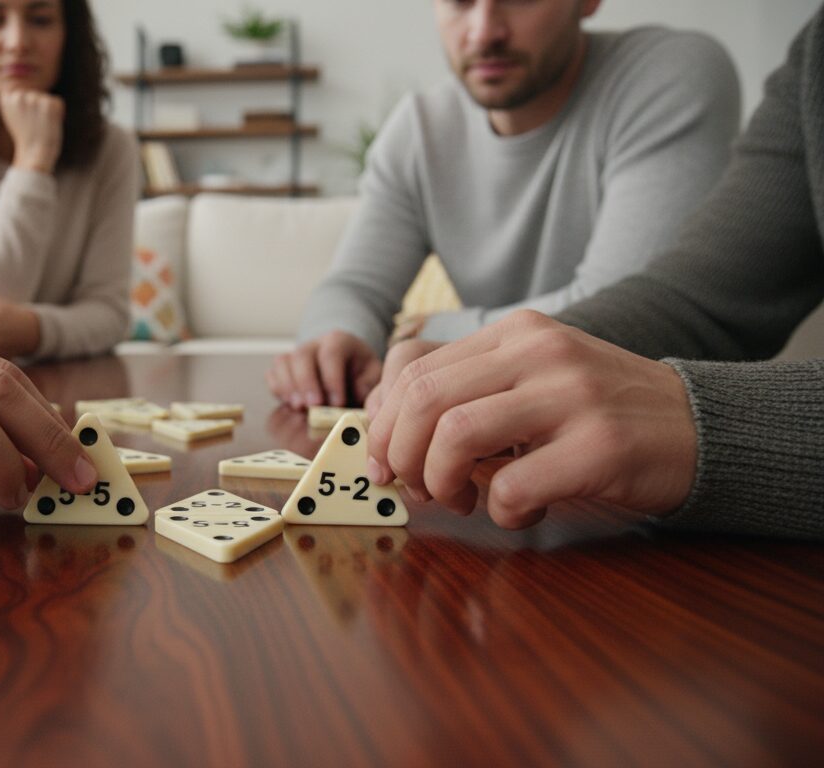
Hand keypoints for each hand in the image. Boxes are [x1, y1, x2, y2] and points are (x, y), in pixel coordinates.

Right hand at [0, 90, 63, 172]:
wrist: (35, 154)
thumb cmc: (26, 138)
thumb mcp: (15, 117)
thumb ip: (18, 102)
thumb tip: (22, 89)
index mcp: (6, 97)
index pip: (21, 94)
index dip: (25, 109)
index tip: (23, 122)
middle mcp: (19, 95)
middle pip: (34, 95)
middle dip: (37, 109)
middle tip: (33, 126)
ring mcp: (34, 98)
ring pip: (46, 99)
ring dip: (47, 112)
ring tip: (40, 126)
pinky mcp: (49, 104)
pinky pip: (58, 103)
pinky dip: (58, 114)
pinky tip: (50, 125)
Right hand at [266, 330, 381, 409]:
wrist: (346, 366)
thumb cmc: (360, 372)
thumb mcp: (372, 374)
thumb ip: (369, 383)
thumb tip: (356, 394)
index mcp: (339, 341)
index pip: (331, 354)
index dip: (332, 379)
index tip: (337, 403)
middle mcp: (314, 344)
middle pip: (302, 355)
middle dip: (306, 383)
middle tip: (313, 406)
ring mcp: (295, 354)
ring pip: (283, 362)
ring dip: (289, 387)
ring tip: (299, 407)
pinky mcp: (283, 368)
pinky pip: (272, 374)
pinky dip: (278, 389)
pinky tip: (290, 403)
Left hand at [366, 310, 696, 528]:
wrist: (700, 426)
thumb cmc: (600, 414)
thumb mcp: (532, 382)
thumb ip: (467, 391)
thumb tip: (381, 423)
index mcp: (516, 335)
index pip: (415, 370)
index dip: (383, 424)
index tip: (383, 462)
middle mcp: (540, 354)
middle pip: (424, 400)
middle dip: (401, 455)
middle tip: (415, 489)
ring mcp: (571, 396)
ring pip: (456, 435)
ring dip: (441, 482)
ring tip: (462, 500)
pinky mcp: (599, 446)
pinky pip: (513, 486)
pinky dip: (502, 512)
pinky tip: (521, 512)